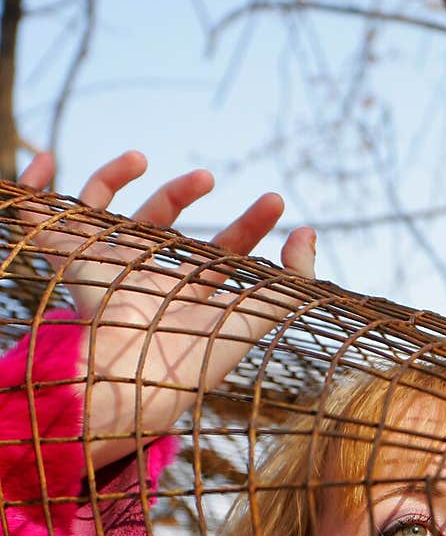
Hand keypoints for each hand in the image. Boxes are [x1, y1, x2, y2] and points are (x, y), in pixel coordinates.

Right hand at [16, 150, 316, 468]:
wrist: (142, 378)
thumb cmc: (198, 358)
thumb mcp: (256, 316)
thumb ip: (291, 281)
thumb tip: (308, 234)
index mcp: (190, 301)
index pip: (221, 254)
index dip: (250, 226)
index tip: (276, 201)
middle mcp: (149, 284)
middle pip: (165, 226)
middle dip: (185, 194)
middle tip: (210, 177)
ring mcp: (111, 272)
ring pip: (112, 214)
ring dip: (127, 180)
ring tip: (146, 157)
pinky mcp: (76, 265)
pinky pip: (47, 222)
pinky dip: (47, 189)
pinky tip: (72, 158)